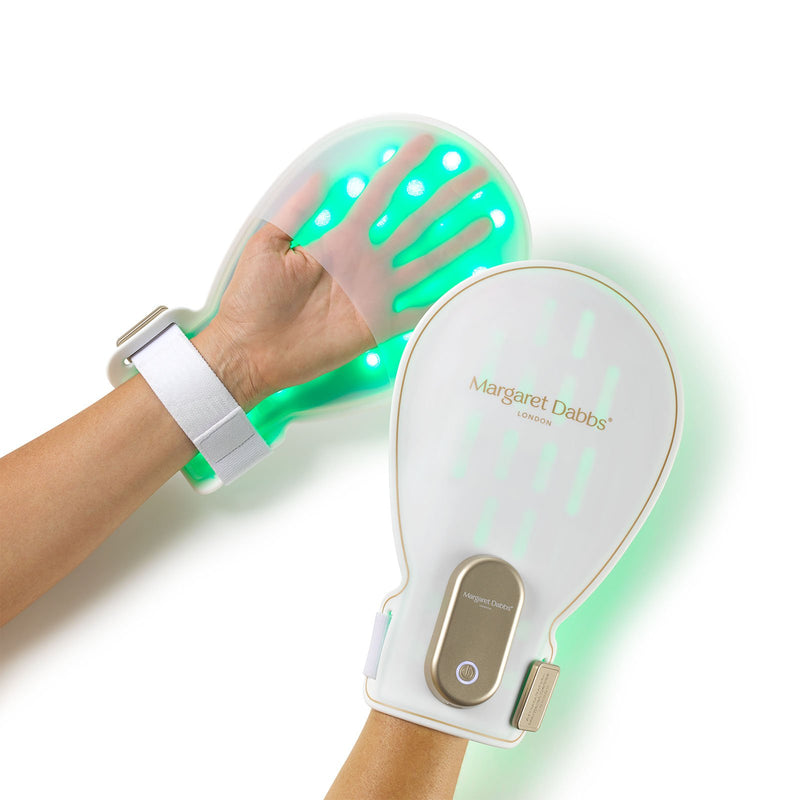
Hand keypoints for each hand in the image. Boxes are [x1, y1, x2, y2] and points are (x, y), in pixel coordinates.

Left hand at [194, 135, 491, 409]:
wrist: (251, 350)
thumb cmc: (251, 300)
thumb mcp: (265, 245)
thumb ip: (293, 211)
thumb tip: (317, 176)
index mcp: (340, 240)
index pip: (379, 195)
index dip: (402, 168)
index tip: (425, 144)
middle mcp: (364, 263)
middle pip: (415, 223)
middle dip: (445, 199)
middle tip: (474, 178)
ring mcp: (374, 294)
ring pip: (426, 262)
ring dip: (455, 243)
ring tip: (483, 224)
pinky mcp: (376, 326)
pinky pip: (416, 313)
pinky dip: (439, 303)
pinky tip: (464, 289)